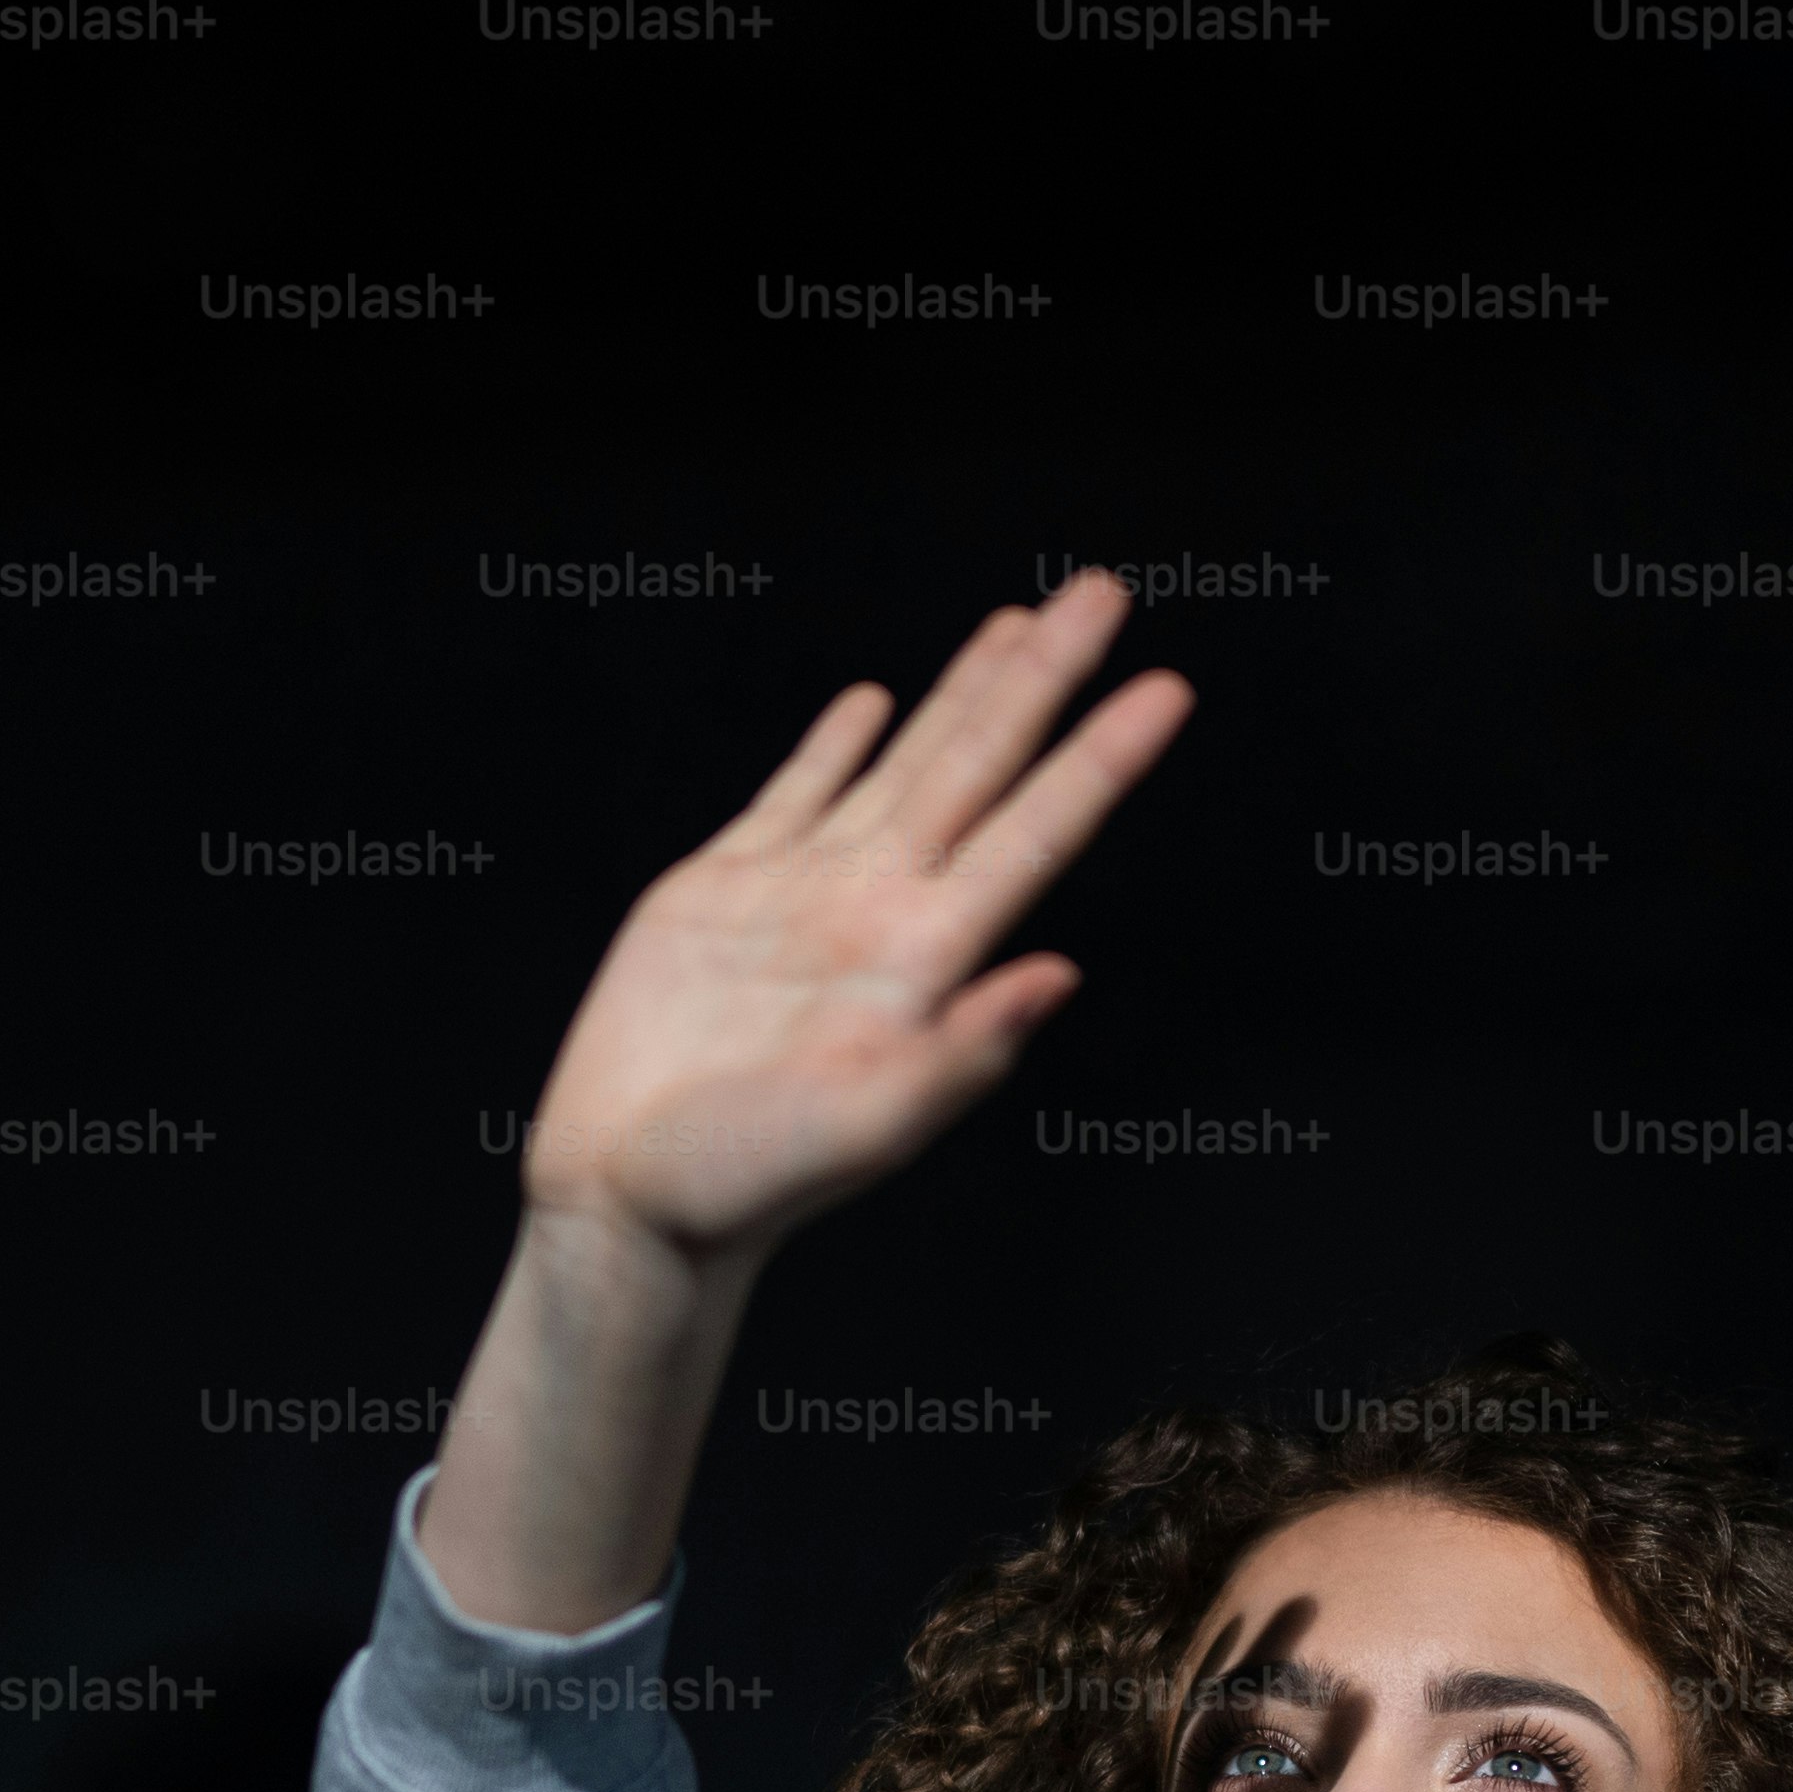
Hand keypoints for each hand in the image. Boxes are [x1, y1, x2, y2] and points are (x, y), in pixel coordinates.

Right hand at [518, 571, 1192, 1264]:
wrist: (624, 1201)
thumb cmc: (739, 1184)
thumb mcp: (867, 1127)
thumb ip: (965, 1052)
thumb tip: (1060, 974)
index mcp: (924, 959)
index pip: (1036, 833)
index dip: (1101, 757)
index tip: (1169, 688)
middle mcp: (879, 911)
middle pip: (983, 765)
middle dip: (1044, 676)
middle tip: (1107, 590)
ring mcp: (803, 895)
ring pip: (905, 763)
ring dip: (965, 692)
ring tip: (1019, 621)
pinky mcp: (721, 893)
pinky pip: (794, 795)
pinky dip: (837, 745)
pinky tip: (874, 702)